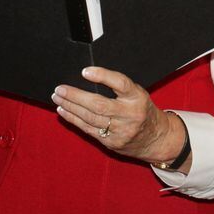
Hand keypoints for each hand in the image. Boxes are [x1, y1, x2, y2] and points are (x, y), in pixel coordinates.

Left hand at [52, 66, 182, 165]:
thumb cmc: (142, 110)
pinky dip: (73, 119)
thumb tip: (88, 77)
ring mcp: (120, 130)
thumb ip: (119, 88)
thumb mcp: (138, 94)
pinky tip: (64, 111)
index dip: (103, 76)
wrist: (155, 138)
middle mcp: (130, 114)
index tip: (85, 71)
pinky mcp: (111, 142)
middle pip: (99, 104)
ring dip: (70, 107)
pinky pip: (88, 129)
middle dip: (76, 96)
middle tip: (60, 89)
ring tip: (58, 98)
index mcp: (138, 98)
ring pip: (90, 118)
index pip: (121, 84)